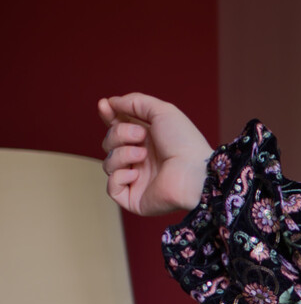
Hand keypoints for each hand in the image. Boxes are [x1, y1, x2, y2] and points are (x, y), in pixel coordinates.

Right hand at [98, 93, 213, 215]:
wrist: (194, 171)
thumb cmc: (184, 141)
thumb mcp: (161, 111)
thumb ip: (135, 102)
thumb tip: (111, 102)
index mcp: (146, 140)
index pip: (117, 127)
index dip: (108, 115)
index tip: (104, 105)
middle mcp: (140, 160)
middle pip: (108, 143)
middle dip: (119, 134)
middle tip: (140, 135)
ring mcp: (137, 181)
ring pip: (108, 164)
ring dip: (122, 154)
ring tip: (142, 155)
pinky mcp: (135, 200)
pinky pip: (111, 189)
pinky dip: (119, 178)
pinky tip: (135, 175)